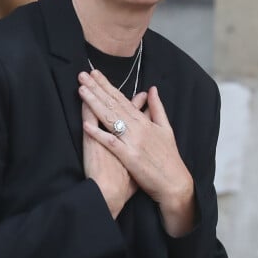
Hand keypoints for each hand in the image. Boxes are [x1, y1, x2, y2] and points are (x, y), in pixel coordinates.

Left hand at [78, 70, 195, 235]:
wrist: (175, 183)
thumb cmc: (170, 158)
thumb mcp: (166, 129)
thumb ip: (157, 108)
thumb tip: (152, 89)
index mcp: (145, 121)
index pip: (122, 99)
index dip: (107, 85)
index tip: (94, 74)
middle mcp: (138, 128)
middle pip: (113, 104)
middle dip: (97, 89)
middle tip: (82, 75)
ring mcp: (133, 141)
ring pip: (110, 118)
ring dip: (94, 104)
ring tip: (82, 91)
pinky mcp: (129, 157)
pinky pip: (111, 143)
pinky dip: (99, 134)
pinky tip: (86, 125)